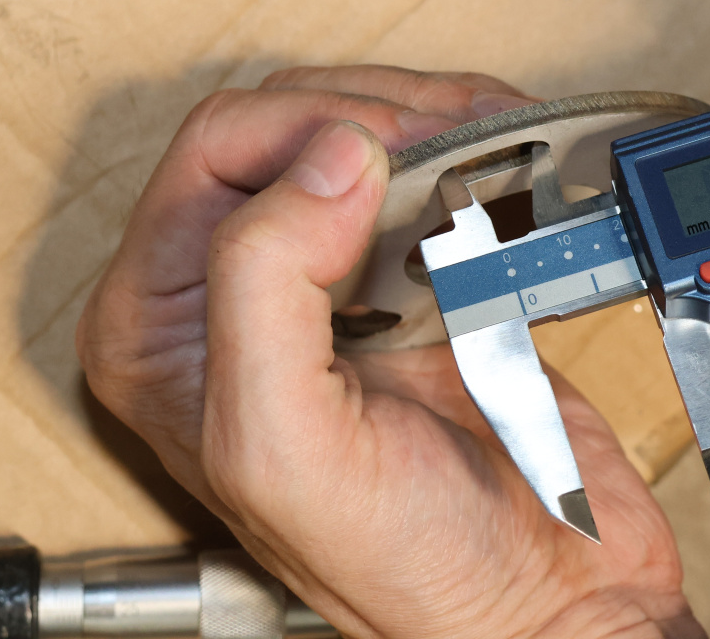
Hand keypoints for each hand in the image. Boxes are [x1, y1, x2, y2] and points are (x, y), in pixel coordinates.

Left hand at [78, 66, 702, 638]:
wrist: (543, 599)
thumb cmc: (408, 566)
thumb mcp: (284, 444)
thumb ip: (265, 286)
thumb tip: (326, 160)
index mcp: (165, 327)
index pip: (215, 151)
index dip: (311, 134)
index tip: (393, 163)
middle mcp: (235, 296)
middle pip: (290, 126)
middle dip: (380, 119)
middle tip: (451, 156)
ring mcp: (333, 286)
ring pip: (364, 136)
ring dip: (435, 126)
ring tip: (489, 156)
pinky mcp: (418, 286)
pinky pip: (434, 179)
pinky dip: (480, 156)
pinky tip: (508, 177)